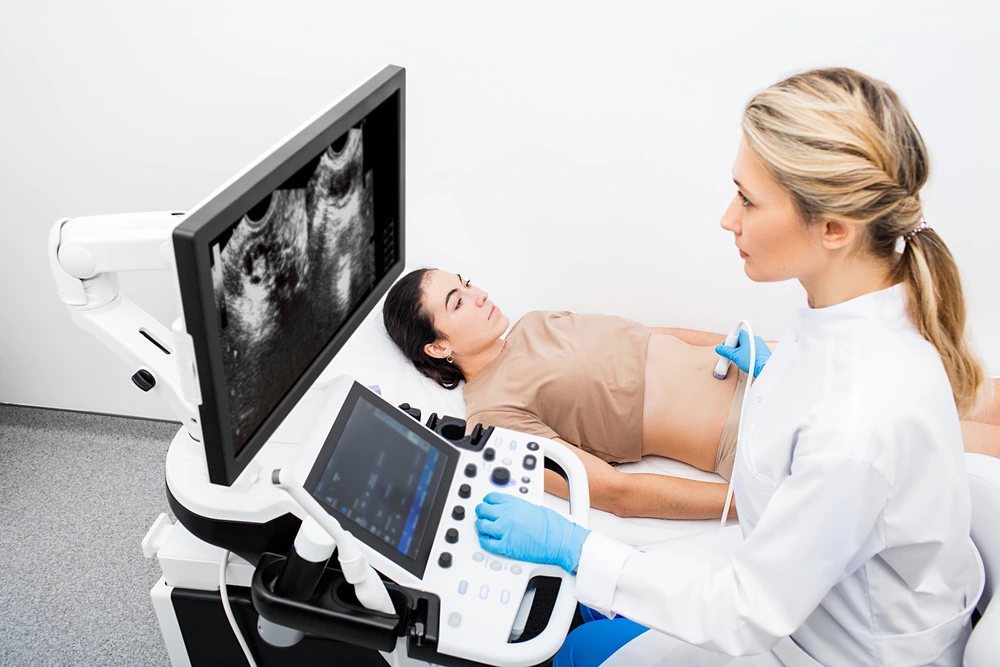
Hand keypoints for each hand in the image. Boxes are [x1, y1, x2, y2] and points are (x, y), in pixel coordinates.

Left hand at [475, 492, 589, 573]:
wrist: (559, 540)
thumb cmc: (553, 526)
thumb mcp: (534, 507)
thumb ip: (518, 507)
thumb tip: (511, 510)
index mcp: (514, 502)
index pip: (491, 497)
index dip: (487, 501)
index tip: (487, 504)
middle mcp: (506, 514)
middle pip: (483, 509)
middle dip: (482, 512)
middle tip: (482, 515)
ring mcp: (504, 529)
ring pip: (481, 525)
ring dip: (481, 526)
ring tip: (484, 528)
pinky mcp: (505, 545)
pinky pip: (487, 542)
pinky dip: (484, 540)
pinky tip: (487, 539)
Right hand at [715, 329, 770, 377]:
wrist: (764, 369)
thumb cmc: (753, 361)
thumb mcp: (734, 356)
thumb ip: (725, 351)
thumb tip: (719, 348)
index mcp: (747, 336)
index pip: (735, 333)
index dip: (729, 341)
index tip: (725, 347)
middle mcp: (754, 338)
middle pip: (740, 340)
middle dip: (733, 347)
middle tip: (730, 354)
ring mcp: (759, 345)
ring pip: (745, 346)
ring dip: (740, 351)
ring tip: (737, 359)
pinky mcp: (762, 351)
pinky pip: (751, 350)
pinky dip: (747, 354)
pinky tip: (745, 361)